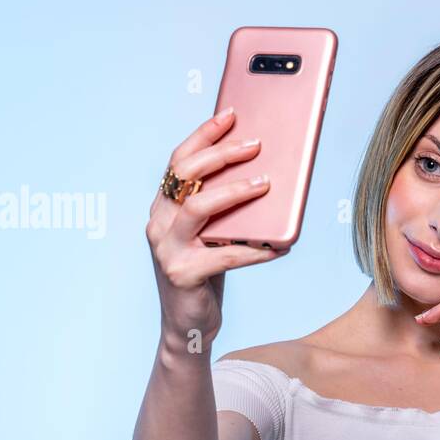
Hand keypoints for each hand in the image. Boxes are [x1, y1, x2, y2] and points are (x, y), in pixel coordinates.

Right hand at [146, 107, 279, 347]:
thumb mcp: (212, 234)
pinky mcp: (183, 274)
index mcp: (164, 206)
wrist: (188, 326)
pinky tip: (280, 247)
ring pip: (200, 208)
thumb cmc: (205, 273)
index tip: (231, 114)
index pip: (180, 160)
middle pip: (187, 176)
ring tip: (266, 185)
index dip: (204, 134)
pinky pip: (225, 255)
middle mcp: (158, 222)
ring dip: (236, 193)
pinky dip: (255, 250)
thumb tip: (264, 173)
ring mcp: (167, 249)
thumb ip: (223, 208)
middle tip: (256, 145)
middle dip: (223, 155)